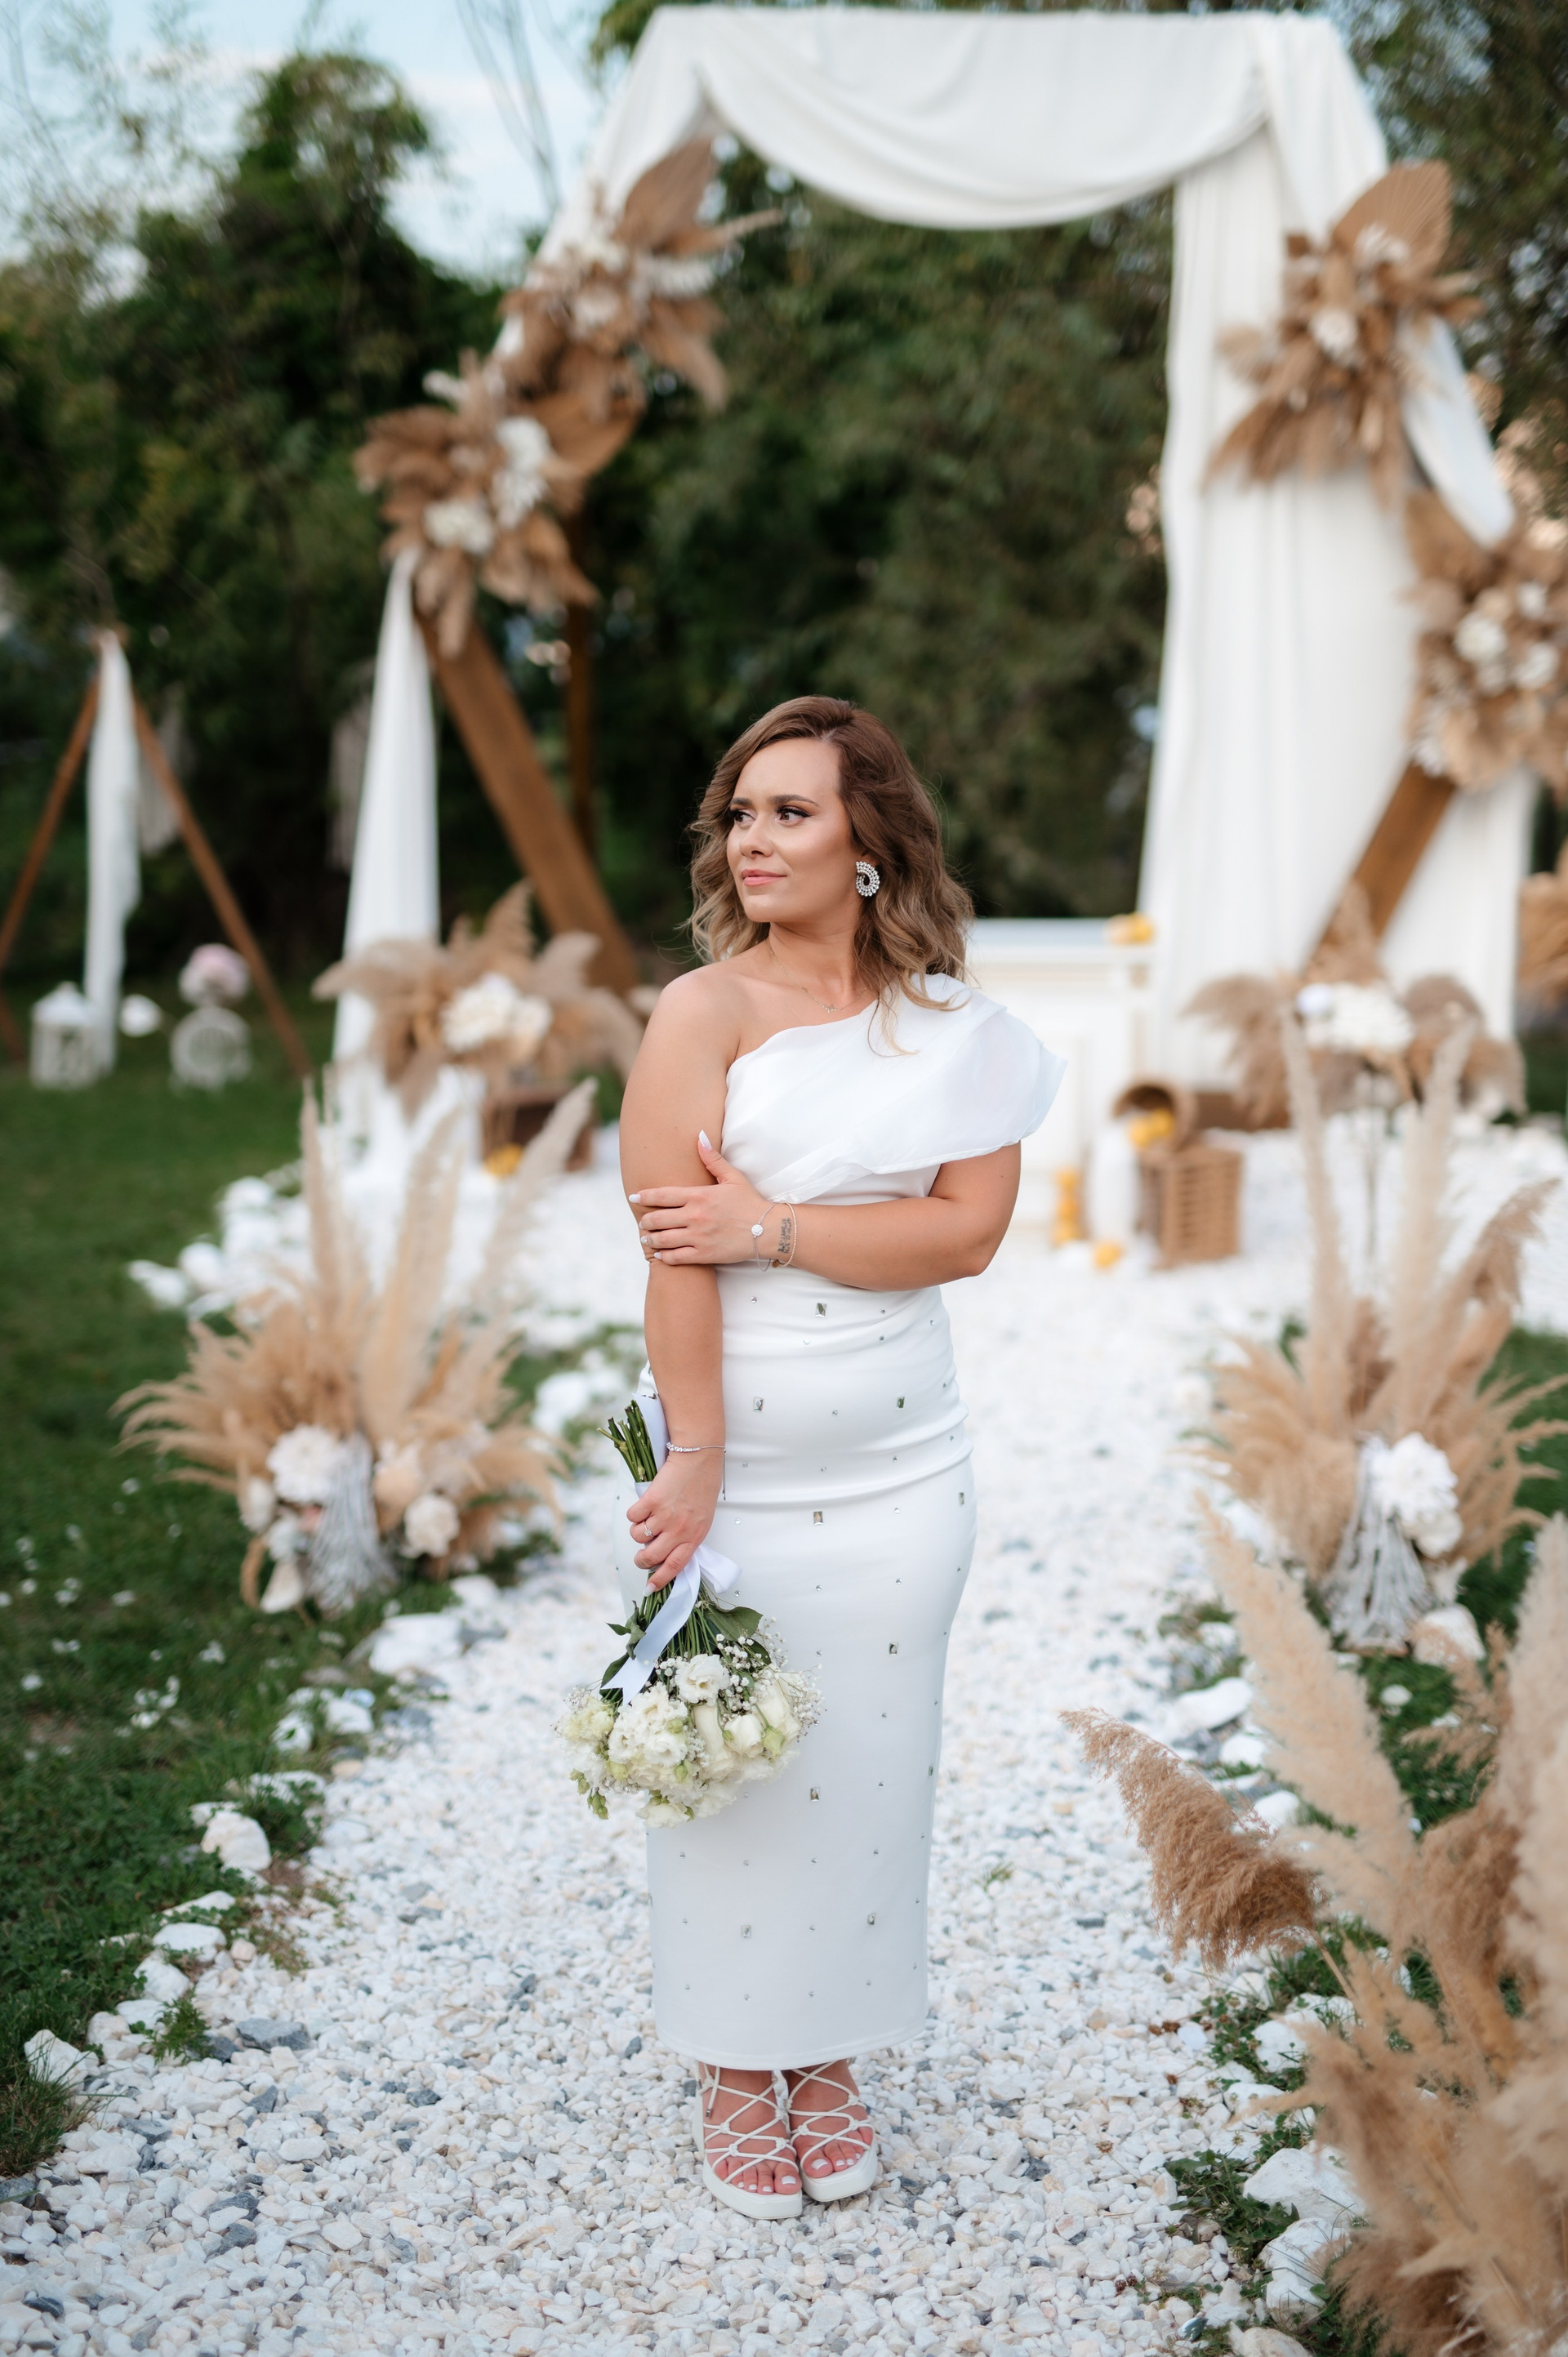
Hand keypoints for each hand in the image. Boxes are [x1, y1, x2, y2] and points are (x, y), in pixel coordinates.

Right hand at [628, 1448, 724, 1589]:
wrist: (697, 1458)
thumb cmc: (702, 1488)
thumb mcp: (702, 1519)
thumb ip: (686, 1537)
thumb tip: (664, 1554)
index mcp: (694, 1536)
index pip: (674, 1566)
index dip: (660, 1580)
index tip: (650, 1589)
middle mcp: (679, 1530)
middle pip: (651, 1557)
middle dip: (641, 1560)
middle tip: (641, 1555)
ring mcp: (664, 1516)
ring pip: (638, 1536)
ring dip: (638, 1531)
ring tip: (649, 1519)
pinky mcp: (651, 1501)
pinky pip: (632, 1517)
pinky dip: (635, 1513)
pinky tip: (646, 1504)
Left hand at [632, 1132, 776, 1265]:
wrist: (768, 1230)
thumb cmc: (750, 1202)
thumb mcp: (733, 1177)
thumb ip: (712, 1159)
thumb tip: (699, 1136)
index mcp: (699, 1196)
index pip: (662, 1195)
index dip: (644, 1196)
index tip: (633, 1197)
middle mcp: (695, 1216)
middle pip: (657, 1219)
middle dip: (646, 1221)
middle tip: (642, 1222)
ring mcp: (698, 1236)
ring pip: (663, 1239)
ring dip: (650, 1239)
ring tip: (646, 1239)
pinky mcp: (704, 1254)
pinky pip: (676, 1257)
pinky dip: (664, 1256)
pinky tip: (660, 1254)